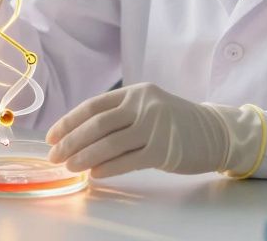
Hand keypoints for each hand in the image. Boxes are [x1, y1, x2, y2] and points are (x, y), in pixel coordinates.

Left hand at [45, 83, 231, 178]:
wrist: (215, 132)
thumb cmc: (175, 122)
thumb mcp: (147, 107)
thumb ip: (119, 115)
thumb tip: (79, 136)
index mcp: (135, 92)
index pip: (93, 106)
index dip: (69, 121)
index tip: (51, 136)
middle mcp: (143, 105)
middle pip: (97, 124)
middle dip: (71, 141)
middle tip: (54, 156)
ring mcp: (155, 126)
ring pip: (109, 143)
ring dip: (84, 157)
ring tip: (69, 167)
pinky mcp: (164, 149)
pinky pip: (128, 161)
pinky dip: (107, 168)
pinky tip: (93, 174)